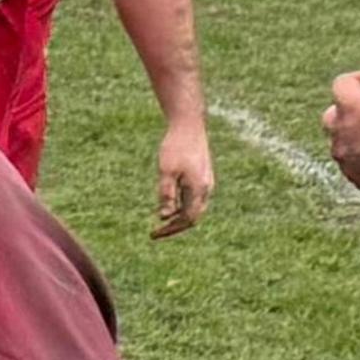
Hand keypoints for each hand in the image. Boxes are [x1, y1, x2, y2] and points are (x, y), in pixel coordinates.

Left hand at [150, 114, 214, 237]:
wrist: (189, 125)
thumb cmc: (176, 147)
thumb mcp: (166, 172)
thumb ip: (166, 194)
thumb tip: (164, 216)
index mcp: (199, 189)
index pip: (187, 220)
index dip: (171, 230)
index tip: (153, 234)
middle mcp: (206, 188)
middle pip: (193, 216)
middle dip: (175, 226)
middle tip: (156, 232)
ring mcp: (206, 182)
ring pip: (194, 207)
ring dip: (178, 216)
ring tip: (160, 221)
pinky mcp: (202, 175)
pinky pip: (194, 197)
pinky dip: (181, 205)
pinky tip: (168, 204)